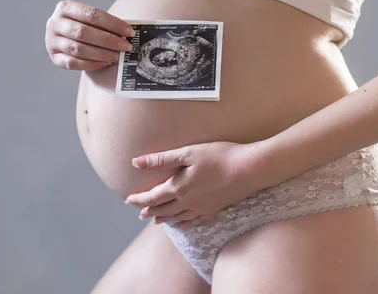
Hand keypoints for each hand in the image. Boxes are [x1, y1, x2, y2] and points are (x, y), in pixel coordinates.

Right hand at [45, 0, 134, 70]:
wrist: (65, 37)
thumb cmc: (84, 26)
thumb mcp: (91, 20)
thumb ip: (105, 24)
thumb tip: (128, 33)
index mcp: (65, 7)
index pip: (91, 14)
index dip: (112, 23)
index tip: (129, 32)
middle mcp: (55, 23)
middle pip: (83, 32)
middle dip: (108, 40)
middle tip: (126, 47)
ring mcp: (51, 41)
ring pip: (78, 49)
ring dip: (101, 54)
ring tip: (118, 56)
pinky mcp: (54, 57)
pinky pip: (72, 63)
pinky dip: (91, 64)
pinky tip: (105, 63)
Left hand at [125, 141, 261, 228]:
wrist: (249, 169)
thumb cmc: (220, 156)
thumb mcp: (188, 152)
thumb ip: (162, 159)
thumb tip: (136, 163)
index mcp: (179, 187)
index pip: (152, 197)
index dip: (139, 199)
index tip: (128, 200)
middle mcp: (188, 201)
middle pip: (163, 210)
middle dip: (149, 210)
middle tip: (139, 212)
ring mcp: (202, 208)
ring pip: (177, 217)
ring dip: (164, 219)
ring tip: (155, 220)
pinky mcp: (215, 209)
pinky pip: (194, 221)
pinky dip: (184, 224)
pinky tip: (182, 224)